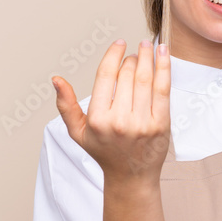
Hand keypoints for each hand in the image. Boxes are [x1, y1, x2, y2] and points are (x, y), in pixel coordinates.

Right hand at [51, 39, 170, 181]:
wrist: (131, 176)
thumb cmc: (105, 152)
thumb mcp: (78, 132)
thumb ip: (66, 105)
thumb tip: (56, 79)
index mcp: (98, 119)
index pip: (106, 76)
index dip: (113, 55)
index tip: (119, 44)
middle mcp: (120, 121)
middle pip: (127, 75)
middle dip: (131, 58)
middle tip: (134, 53)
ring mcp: (142, 123)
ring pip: (146, 79)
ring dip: (148, 57)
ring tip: (148, 46)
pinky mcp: (161, 124)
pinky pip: (163, 89)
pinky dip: (165, 68)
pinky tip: (164, 53)